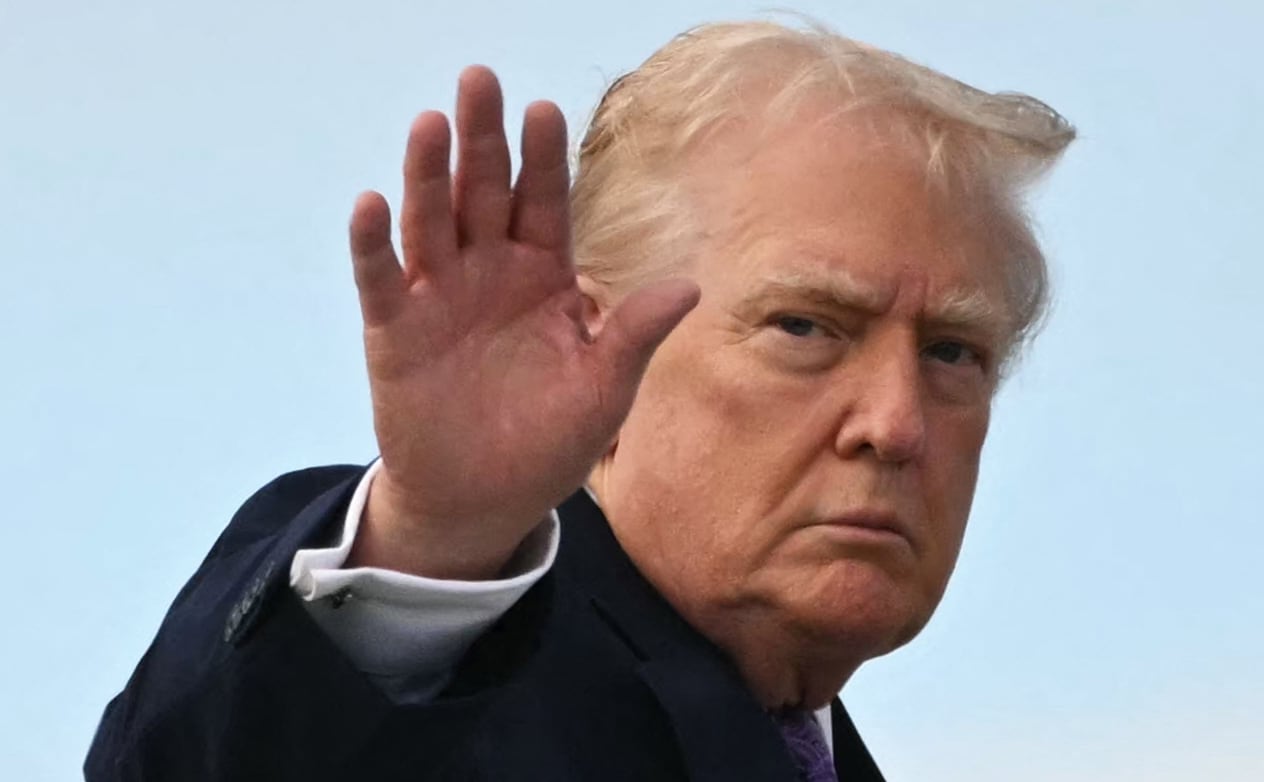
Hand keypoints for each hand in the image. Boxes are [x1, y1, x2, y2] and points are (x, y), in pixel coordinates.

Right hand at [345, 67, 698, 579]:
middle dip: (482, 139)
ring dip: (427, 175)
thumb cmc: (550, 441)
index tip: (543, 109)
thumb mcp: (604, 389)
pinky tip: (372, 204)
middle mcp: (489, 271)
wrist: (484, 500)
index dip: (542, 159)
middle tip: (479, 79)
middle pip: (483, 193)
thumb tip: (691, 286)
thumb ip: (635, 334)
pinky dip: (374, 245)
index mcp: (544, 276)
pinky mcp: (394, 330)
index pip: (544, 203)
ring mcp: (438, 296)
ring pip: (431, 222)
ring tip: (431, 124)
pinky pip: (381, 279)